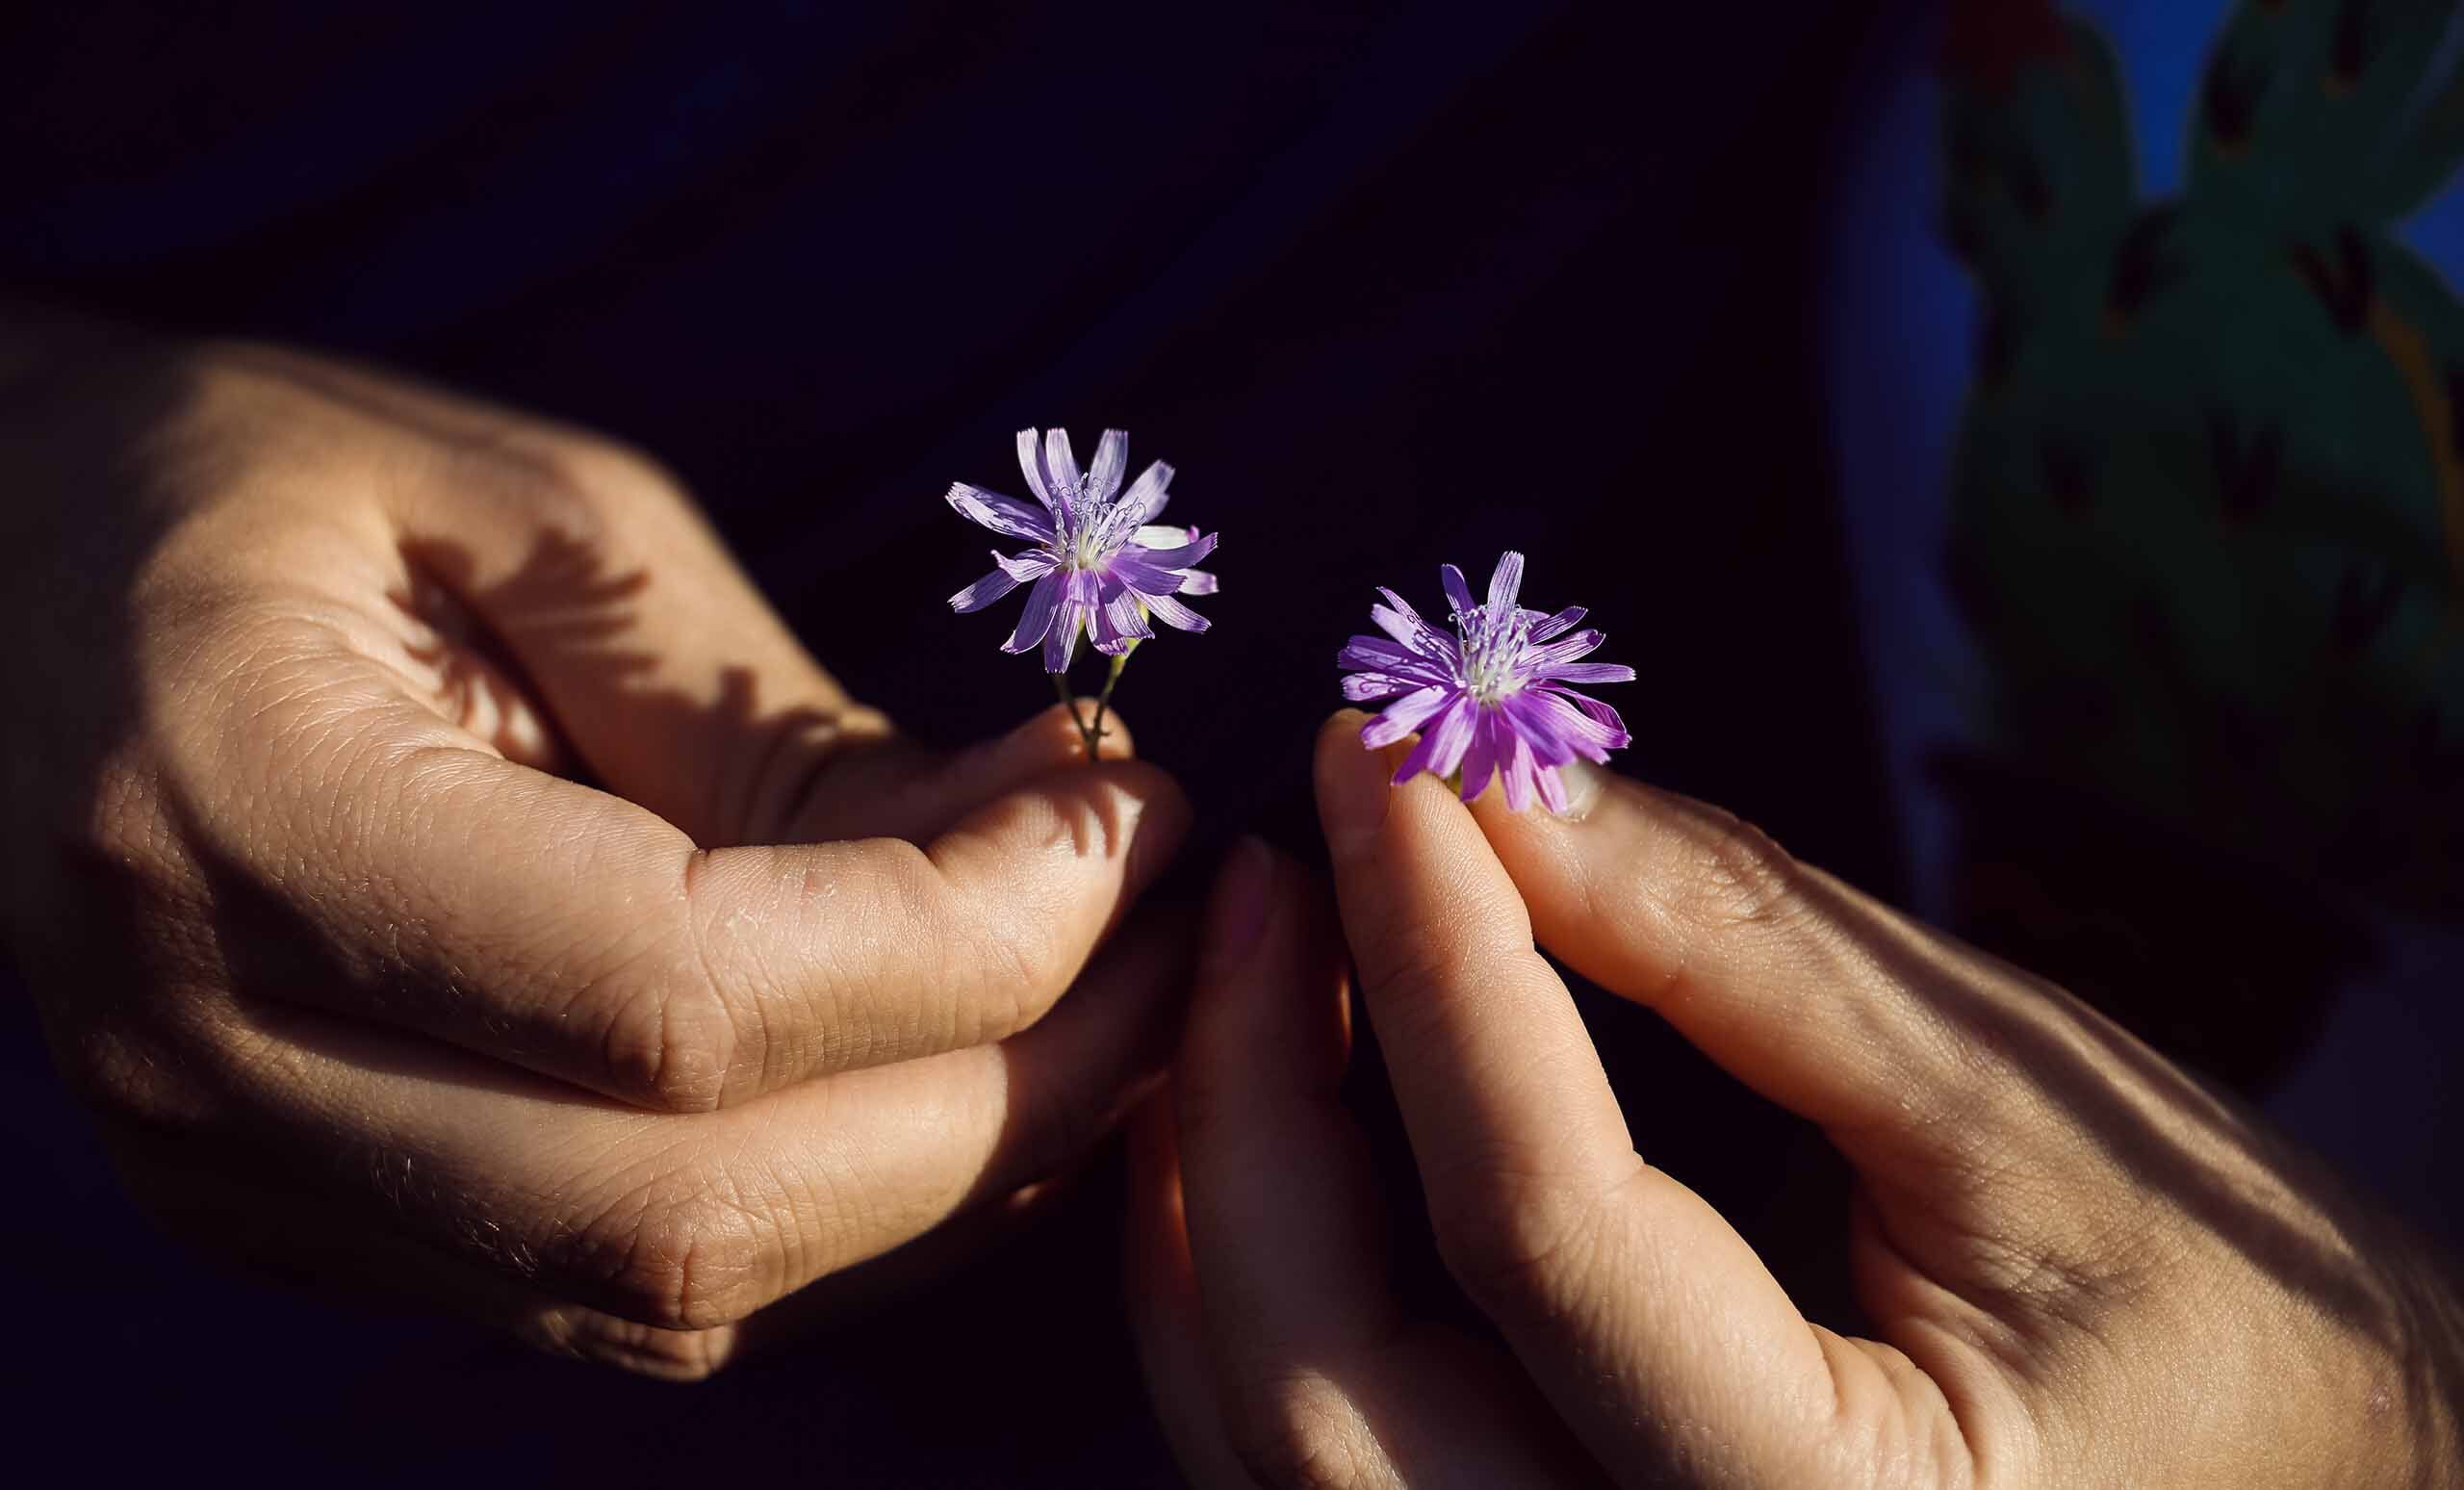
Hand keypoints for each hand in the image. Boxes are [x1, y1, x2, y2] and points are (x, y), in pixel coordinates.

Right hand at [0, 312, 1189, 1377]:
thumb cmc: (248, 482)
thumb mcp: (527, 512)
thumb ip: (772, 717)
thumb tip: (1037, 845)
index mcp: (239, 826)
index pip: (684, 996)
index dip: (971, 933)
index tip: (1138, 813)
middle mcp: (221, 1069)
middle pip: (707, 1211)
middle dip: (1015, 1088)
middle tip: (1176, 929)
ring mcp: (251, 1185)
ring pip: (686, 1299)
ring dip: (952, 1175)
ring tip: (1105, 1000)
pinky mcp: (310, 1225)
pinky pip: (633, 1301)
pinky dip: (839, 1212)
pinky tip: (957, 1075)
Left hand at [1127, 712, 2463, 1486]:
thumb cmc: (2225, 1306)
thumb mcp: (2016, 1103)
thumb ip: (1739, 947)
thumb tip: (1495, 788)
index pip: (1541, 1228)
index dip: (1435, 959)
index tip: (1375, 761)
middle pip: (1333, 1390)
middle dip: (1251, 1100)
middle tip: (1270, 867)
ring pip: (1282, 1449)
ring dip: (1221, 1193)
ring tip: (1258, 963)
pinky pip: (1331, 1458)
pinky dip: (1264, 1282)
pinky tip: (1278, 1117)